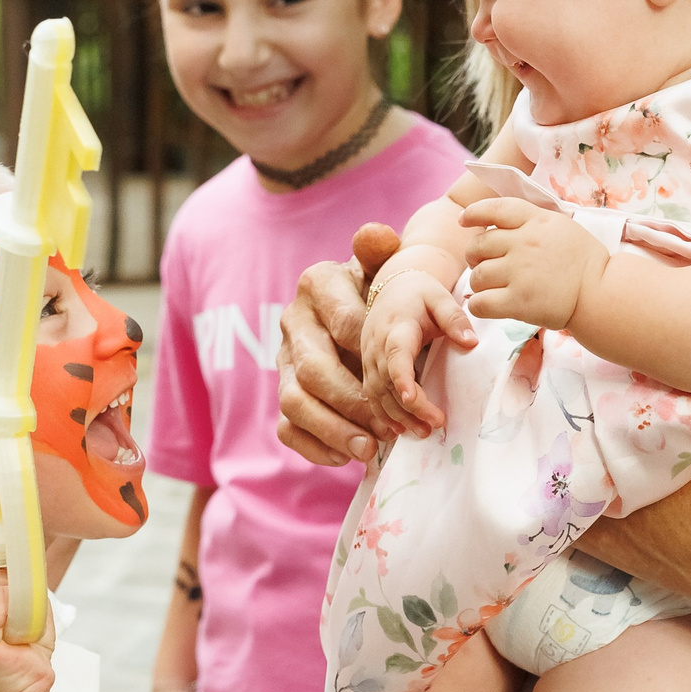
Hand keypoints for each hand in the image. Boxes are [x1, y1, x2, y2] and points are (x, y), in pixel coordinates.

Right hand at [278, 255, 388, 464]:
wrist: (363, 307)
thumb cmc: (380, 290)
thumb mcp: (383, 266)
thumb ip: (379, 251)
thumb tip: (378, 235)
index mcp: (316, 285)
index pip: (343, 323)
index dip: (374, 356)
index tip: (406, 381)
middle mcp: (292, 322)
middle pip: (313, 370)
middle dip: (353, 403)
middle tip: (390, 426)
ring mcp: (284, 361)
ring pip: (294, 402)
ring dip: (332, 429)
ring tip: (370, 449)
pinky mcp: (286, 392)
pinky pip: (287, 428)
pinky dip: (314, 446)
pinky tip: (346, 456)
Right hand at [359, 263, 476, 437]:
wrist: (392, 288)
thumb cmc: (420, 294)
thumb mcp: (440, 298)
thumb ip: (455, 318)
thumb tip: (471, 342)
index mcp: (396, 328)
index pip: (395, 357)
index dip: (401, 379)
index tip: (412, 398)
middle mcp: (376, 347)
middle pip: (387, 383)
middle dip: (409, 408)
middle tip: (437, 424)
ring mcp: (369, 360)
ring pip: (378, 395)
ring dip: (398, 417)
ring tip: (424, 432)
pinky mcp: (368, 370)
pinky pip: (371, 397)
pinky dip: (383, 416)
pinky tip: (400, 430)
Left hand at [460, 198, 605, 329]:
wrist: (602, 292)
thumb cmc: (585, 262)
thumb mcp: (561, 227)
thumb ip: (532, 222)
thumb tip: (500, 224)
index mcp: (536, 221)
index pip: (496, 209)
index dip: (474, 213)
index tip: (463, 220)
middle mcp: (524, 243)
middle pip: (479, 245)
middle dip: (474, 256)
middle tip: (482, 265)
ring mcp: (520, 272)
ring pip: (477, 275)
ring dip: (478, 283)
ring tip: (490, 289)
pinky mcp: (518, 302)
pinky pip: (480, 302)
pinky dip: (478, 305)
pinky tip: (488, 306)